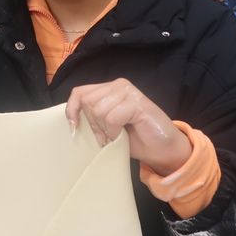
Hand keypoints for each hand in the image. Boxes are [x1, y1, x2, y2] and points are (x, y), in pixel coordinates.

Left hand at [65, 78, 190, 175]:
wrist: (163, 149)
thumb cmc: (135, 139)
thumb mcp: (107, 127)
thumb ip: (92, 117)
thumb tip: (72, 120)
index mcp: (109, 89)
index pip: (80, 92)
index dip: (73, 110)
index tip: (74, 128)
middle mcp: (118, 85)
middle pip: (87, 102)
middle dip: (93, 125)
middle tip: (106, 137)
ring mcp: (128, 91)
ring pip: (98, 110)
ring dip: (105, 129)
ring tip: (117, 136)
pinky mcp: (137, 101)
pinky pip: (112, 117)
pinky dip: (115, 131)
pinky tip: (123, 135)